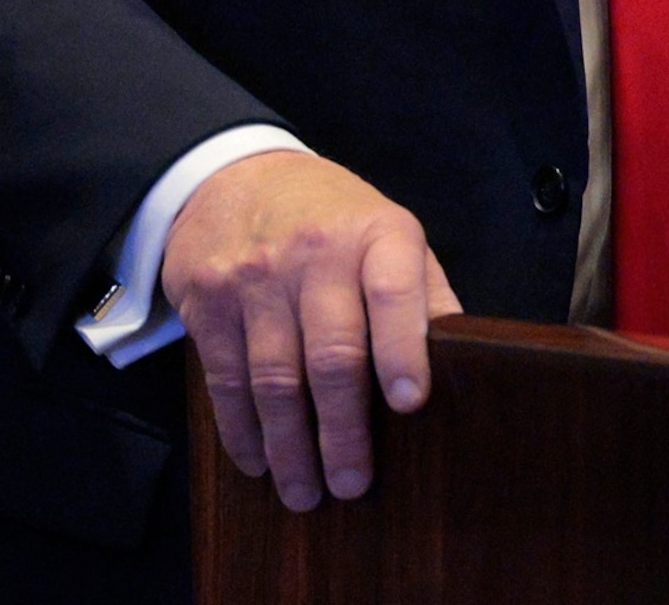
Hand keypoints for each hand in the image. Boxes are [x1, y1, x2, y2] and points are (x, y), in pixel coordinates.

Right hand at [162, 150, 461, 510]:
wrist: (235, 177)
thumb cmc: (333, 220)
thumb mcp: (389, 231)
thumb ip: (421, 292)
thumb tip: (460, 358)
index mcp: (375, 233)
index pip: (394, 290)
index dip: (403, 348)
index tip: (410, 402)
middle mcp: (315, 252)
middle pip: (332, 352)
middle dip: (344, 429)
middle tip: (354, 484)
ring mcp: (255, 278)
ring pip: (274, 378)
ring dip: (291, 446)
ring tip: (306, 491)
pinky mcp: (207, 302)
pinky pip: (225, 380)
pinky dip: (241, 430)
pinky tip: (259, 462)